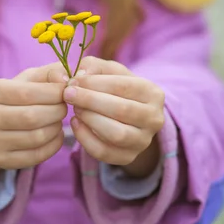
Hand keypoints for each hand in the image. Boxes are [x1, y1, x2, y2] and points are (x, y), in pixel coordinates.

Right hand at [0, 62, 67, 181]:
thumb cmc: (18, 97)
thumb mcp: (30, 79)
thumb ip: (51, 73)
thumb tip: (66, 79)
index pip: (28, 93)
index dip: (54, 93)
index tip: (66, 92)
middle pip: (32, 117)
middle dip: (57, 112)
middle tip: (64, 108)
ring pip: (36, 138)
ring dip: (56, 128)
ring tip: (58, 121)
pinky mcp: (1, 159)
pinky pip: (36, 156)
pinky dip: (53, 145)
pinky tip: (56, 135)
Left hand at [63, 57, 164, 177]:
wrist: (127, 118)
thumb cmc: (116, 89)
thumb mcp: (108, 72)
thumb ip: (93, 67)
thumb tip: (79, 76)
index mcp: (153, 93)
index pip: (124, 86)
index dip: (95, 83)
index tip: (73, 81)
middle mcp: (154, 119)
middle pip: (121, 110)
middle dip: (90, 101)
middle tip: (68, 95)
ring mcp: (143, 141)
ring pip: (116, 134)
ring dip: (90, 120)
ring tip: (76, 109)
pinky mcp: (129, 157)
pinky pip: (105, 152)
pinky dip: (85, 138)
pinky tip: (76, 124)